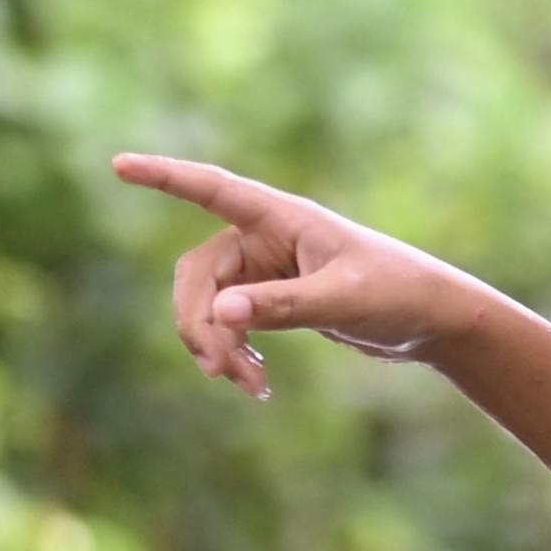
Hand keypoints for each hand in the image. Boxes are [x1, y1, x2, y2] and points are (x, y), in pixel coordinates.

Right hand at [112, 151, 477, 397]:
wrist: (431, 320)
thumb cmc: (397, 292)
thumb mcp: (341, 300)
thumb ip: (281, 306)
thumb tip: (220, 314)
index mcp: (282, 217)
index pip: (212, 189)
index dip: (164, 176)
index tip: (119, 164)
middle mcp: (266, 238)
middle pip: (197, 275)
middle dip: (200, 324)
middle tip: (223, 370)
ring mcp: (264, 270)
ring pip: (207, 306)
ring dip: (216, 347)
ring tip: (251, 386)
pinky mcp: (270, 300)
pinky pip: (227, 325)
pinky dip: (232, 354)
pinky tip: (255, 385)